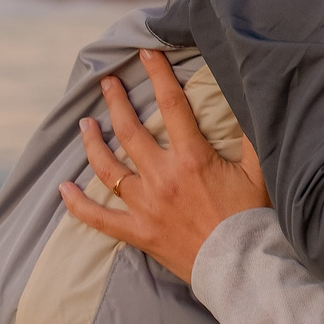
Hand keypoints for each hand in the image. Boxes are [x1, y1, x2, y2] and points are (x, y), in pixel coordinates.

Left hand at [57, 49, 268, 283]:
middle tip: (105, 82)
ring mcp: (146, 206)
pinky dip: (78, 205)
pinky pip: (100, 219)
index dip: (157, 75)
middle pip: (130, 131)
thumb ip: (251, 135)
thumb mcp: (261, 172)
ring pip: (108, 169)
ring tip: (84, 124)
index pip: (171, 105)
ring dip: (93, 143)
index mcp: (192, 159)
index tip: (145, 54)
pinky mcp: (139, 232)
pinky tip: (63, 189)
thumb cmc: (253, 219)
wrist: (242, 269)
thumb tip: (247, 99)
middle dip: (115, 101)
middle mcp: (162, 178)